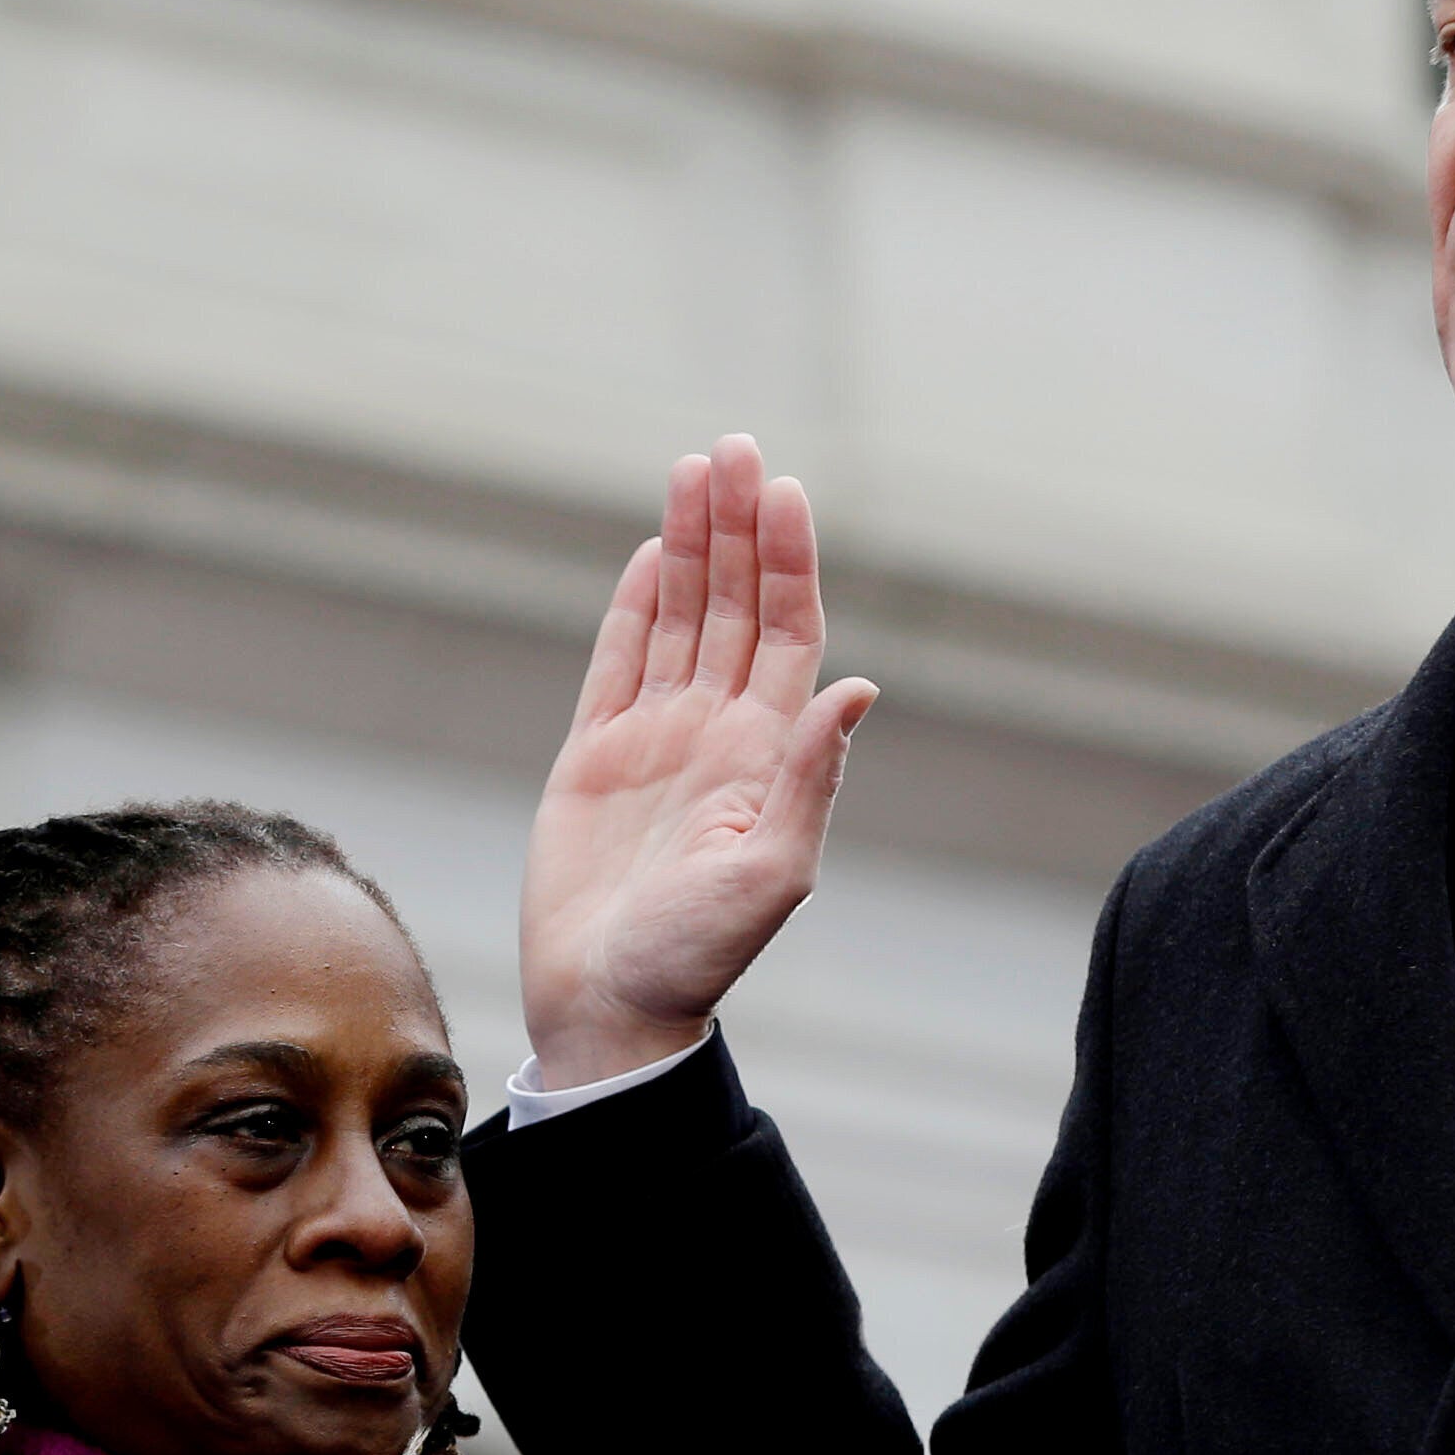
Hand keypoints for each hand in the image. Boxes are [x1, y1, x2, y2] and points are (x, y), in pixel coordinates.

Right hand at [519, 438, 877, 1088]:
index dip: (789, 560)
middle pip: (737, 606)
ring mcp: (657, 740)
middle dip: (739, 527)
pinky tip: (658, 551)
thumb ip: (810, 776)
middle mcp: (719, 735)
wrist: (609, 1007)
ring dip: (693, 545)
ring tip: (696, 469)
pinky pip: (619, 661)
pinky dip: (638, 605)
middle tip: (735, 448)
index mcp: (767, 755)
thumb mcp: (771, 871)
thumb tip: (858, 687)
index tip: (783, 490)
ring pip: (682, 618)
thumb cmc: (697, 956)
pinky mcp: (595, 756)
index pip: (789, 633)